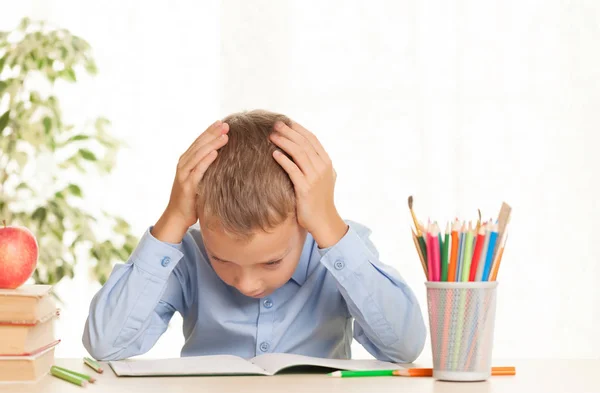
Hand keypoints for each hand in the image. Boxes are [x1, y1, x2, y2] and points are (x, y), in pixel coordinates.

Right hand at [152, 120, 228, 242]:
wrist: (178, 215)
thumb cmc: (192, 196)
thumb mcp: (198, 177)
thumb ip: (205, 166)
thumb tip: (221, 155)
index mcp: (186, 160)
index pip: (199, 142)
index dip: (210, 131)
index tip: (222, 122)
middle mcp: (183, 164)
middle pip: (199, 144)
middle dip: (213, 133)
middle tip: (226, 124)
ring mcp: (184, 174)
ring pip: (199, 154)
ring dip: (212, 143)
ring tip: (225, 135)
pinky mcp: (187, 185)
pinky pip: (198, 170)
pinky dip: (206, 160)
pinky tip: (215, 153)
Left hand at [270, 121, 347, 247]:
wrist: (324, 221)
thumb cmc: (320, 199)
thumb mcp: (323, 178)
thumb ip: (317, 164)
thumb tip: (305, 150)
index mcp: (326, 162)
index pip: (312, 139)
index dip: (298, 129)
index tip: (286, 122)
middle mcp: (322, 167)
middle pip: (304, 143)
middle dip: (289, 132)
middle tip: (275, 124)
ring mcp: (315, 177)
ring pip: (298, 153)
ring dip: (284, 142)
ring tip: (271, 136)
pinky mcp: (305, 188)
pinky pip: (293, 170)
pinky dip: (283, 160)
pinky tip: (274, 154)